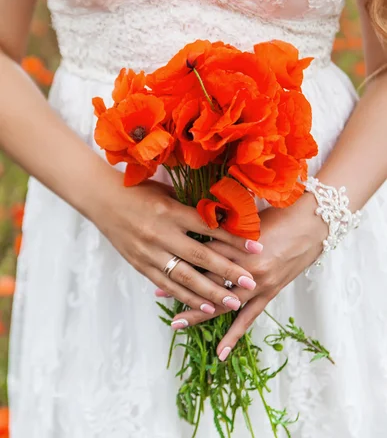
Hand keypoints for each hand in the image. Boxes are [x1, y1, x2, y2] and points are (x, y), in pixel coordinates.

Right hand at [88, 169, 260, 313]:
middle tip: (251, 281)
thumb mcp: (167, 194)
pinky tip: (203, 306)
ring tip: (232, 301)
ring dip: (210, 292)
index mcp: (171, 212)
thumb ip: (191, 209)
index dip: (233, 238)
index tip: (256, 247)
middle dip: (228, 270)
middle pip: (200, 256)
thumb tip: (223, 218)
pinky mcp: (141, 265)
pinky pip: (167, 285)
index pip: (208, 227)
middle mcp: (161, 234)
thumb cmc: (138, 192)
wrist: (101, 199)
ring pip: (185, 277)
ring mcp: (149, 252)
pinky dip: (186, 297)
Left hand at [167, 195, 326, 356]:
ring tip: (176, 322)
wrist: (313, 223)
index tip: (160, 259)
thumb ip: (224, 226)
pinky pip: (248, 318)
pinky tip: (220, 353)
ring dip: (198, 313)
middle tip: (157, 292)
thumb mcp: (248, 217)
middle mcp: (244, 266)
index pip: (201, 252)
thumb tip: (197, 224)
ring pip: (222, 302)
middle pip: (206, 279)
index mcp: (236, 243)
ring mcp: (257, 283)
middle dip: (180, 285)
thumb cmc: (280, 214)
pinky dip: (234, 335)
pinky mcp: (270, 293)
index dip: (180, 256)